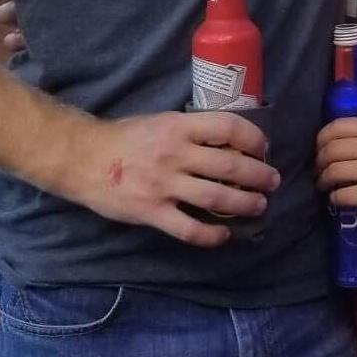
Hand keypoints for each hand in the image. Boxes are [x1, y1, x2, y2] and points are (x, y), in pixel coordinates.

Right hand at [64, 109, 279, 247]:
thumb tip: (228, 141)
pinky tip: (223, 235)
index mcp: (179, 126)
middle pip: (230, 166)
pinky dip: (211, 234)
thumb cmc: (126, 137)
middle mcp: (175, 154)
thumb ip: (190, 130)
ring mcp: (164, 185)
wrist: (84, 158)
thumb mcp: (162, 121)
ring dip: (245, 204)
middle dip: (258, 175)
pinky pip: (189, 228)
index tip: (263, 148)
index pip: (228, 127)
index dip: (253, 138)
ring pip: (216, 197)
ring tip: (259, 206)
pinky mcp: (152, 211)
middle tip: (272, 182)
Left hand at [316, 118, 356, 225]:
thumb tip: (345, 140)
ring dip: (323, 180)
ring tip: (324, 185)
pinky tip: (336, 199)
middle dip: (319, 161)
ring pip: (332, 171)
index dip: (321, 138)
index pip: (337, 126)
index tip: (319, 149)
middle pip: (330, 149)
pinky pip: (342, 194)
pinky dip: (334, 198)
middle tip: (319, 170)